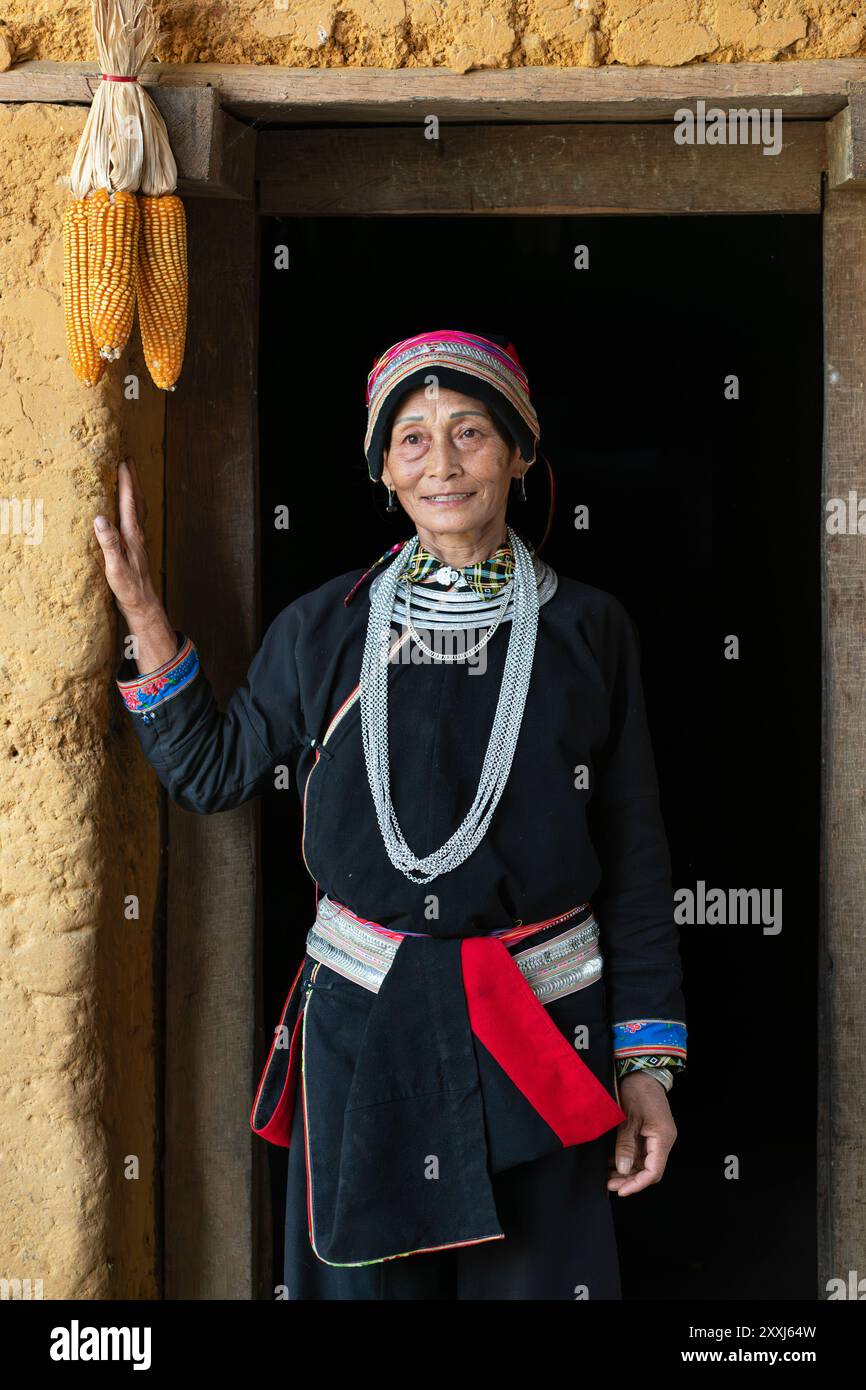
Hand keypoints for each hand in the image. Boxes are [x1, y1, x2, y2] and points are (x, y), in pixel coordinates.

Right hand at [93, 458, 177, 671]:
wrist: (143, 603)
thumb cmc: (128, 587)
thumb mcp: (115, 566)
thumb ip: (108, 542)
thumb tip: (99, 518)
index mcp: (132, 535)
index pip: (129, 502)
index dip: (126, 482)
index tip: (123, 462)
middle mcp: (137, 534)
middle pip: (137, 501)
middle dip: (133, 480)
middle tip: (128, 460)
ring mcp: (138, 540)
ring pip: (138, 509)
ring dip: (134, 491)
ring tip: (129, 478)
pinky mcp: (136, 548)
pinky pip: (135, 519)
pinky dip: (132, 507)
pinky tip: (128, 510)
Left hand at [607, 1072, 676, 1196]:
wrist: (642, 1072)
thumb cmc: (637, 1090)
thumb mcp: (628, 1117)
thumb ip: (626, 1144)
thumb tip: (622, 1169)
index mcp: (662, 1138)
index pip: (653, 1171)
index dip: (637, 1184)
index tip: (620, 1190)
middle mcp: (662, 1141)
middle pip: (648, 1170)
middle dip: (629, 1180)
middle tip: (609, 1185)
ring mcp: (656, 1137)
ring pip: (643, 1163)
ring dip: (626, 1171)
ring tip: (607, 1176)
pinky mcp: (648, 1133)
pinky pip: (639, 1152)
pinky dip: (626, 1159)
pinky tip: (611, 1162)